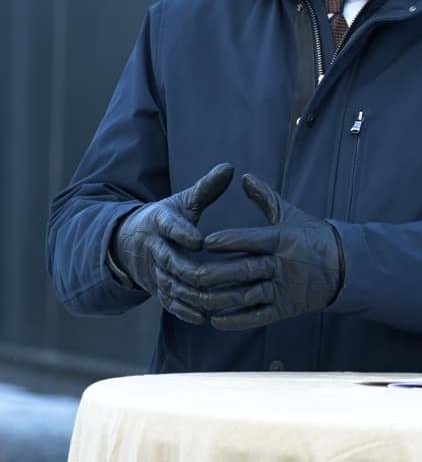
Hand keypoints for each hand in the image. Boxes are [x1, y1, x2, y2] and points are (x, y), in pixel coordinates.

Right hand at [110, 163, 233, 323]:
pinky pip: (169, 302)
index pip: (170, 227)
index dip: (182, 233)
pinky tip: (202, 316)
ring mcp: (154, 271)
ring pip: (171, 284)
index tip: (199, 240)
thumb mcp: (182, 202)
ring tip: (214, 298)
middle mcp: (154, 248)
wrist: (129, 242)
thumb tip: (229, 167)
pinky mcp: (157, 289)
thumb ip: (206, 189)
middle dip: (190, 269)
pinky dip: (184, 310)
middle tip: (213, 275)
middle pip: (171, 260)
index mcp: (159, 222)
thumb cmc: (166, 219)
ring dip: (191, 293)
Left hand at [199, 174, 343, 330]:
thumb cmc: (316, 238)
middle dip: (214, 273)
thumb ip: (266, 199)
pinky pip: (257, 317)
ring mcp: (284, 289)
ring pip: (245, 295)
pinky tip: (216, 320)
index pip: (252, 240)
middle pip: (243, 270)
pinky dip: (236, 321)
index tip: (206, 242)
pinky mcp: (286, 309)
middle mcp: (283, 265)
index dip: (229, 241)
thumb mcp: (293, 216)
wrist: (347, 268)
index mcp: (284, 240)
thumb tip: (245, 178)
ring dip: (218, 298)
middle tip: (191, 273)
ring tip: (196, 297)